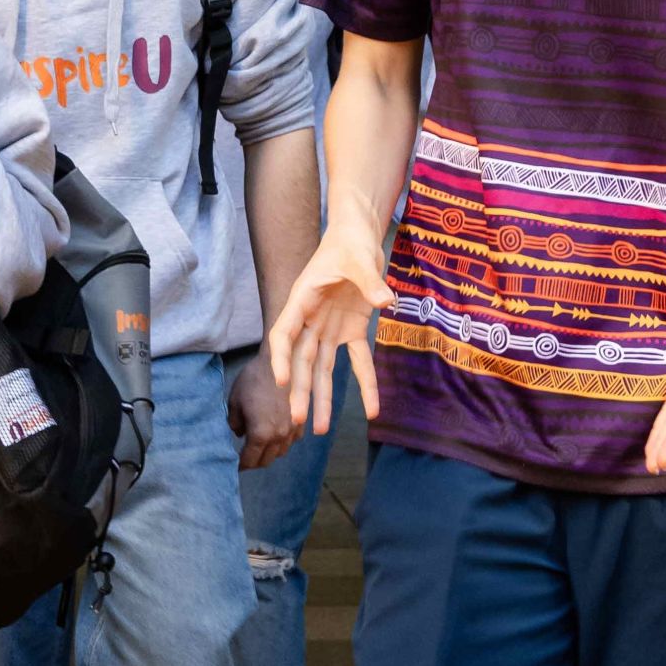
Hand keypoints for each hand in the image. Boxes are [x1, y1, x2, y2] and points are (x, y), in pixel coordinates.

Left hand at [228, 354, 299, 469]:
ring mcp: (293, 430)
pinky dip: (282, 442)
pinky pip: (292, 441)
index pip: (249, 460)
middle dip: (254, 462)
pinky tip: (274, 435)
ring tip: (259, 447)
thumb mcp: (234, 402)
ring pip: (280, 453)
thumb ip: (234, 424)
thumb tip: (239, 433)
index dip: (240, 465)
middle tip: (244, 458)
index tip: (233, 467)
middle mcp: (279, 436)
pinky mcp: (301, 421)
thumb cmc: (252, 379)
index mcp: (261, 434)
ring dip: (269, 453)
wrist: (279, 360)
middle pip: (266, 461)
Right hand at [263, 225, 389, 434]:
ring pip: (322, 368)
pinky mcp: (352, 331)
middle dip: (300, 390)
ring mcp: (330, 328)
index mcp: (303, 300)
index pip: (284, 335)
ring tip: (317, 429)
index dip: (282, 359)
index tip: (282, 382)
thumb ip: (370, 281)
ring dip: (321, 397)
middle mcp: (311, 319)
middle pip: (302, 360)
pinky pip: (358, 361)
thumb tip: (384, 302)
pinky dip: (366, 384)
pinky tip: (372, 408)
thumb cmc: (351, 242)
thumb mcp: (359, 258)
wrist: (359, 236)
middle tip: (297, 420)